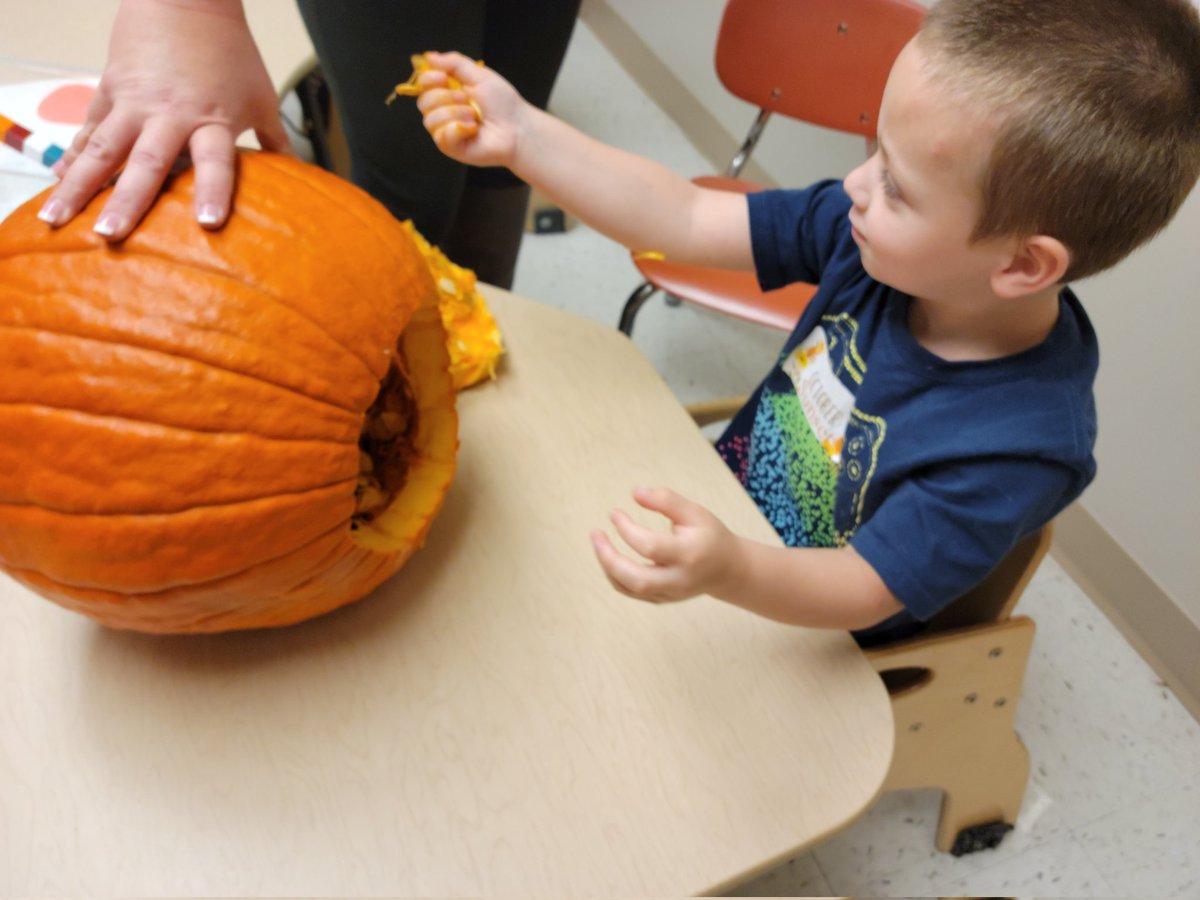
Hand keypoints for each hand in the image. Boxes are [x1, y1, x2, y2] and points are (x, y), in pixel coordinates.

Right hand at [37, 0, 290, 240]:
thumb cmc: (230, 52)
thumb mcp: (260, 97)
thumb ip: (275, 141)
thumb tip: (300, 178)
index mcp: (212, 119)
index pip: (215, 161)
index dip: (213, 191)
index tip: (208, 223)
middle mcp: (170, 115)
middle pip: (147, 162)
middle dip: (128, 200)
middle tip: (111, 235)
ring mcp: (134, 104)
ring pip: (102, 149)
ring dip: (80, 185)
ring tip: (58, 218)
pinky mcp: (111, 91)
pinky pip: (89, 129)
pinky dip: (73, 155)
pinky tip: (59, 181)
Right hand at [415, 51, 527, 168]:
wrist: (517, 128)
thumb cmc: (502, 103)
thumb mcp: (479, 75)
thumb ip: (454, 63)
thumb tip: (428, 57)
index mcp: (449, 91)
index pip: (424, 84)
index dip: (428, 79)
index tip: (442, 77)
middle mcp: (444, 110)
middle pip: (424, 101)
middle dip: (445, 97)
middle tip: (467, 99)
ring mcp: (446, 129)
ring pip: (430, 119)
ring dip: (454, 113)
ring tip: (474, 116)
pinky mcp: (451, 146)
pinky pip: (441, 135)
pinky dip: (457, 128)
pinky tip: (473, 129)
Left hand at [590, 487, 744, 603]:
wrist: (728, 570)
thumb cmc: (709, 536)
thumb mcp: (695, 512)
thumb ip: (666, 500)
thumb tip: (635, 493)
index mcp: (689, 555)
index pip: (650, 546)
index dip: (627, 529)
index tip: (615, 513)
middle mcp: (678, 579)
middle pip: (636, 579)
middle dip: (609, 557)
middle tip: (595, 534)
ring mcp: (669, 593)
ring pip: (630, 588)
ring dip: (608, 566)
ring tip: (599, 543)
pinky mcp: (662, 599)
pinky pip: (631, 592)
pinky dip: (615, 575)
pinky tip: (610, 556)